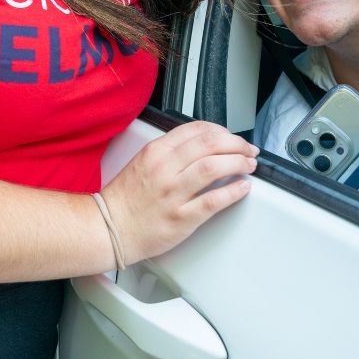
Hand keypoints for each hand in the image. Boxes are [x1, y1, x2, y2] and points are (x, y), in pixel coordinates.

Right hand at [101, 121, 257, 265]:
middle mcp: (165, 168)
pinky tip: (242, 188)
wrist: (109, 228)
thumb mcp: (144, 162)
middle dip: (236, 144)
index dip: (222, 131)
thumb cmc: (126, 199)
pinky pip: (212, 200)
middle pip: (209, 144)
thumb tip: (204, 145)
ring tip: (249, 165)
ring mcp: (173, 193)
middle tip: (248, 150)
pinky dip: (232, 191)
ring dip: (238, 163)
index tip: (232, 137)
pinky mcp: (181, 218)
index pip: (197, 130)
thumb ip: (171, 152)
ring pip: (213, 168)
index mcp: (156, 151)